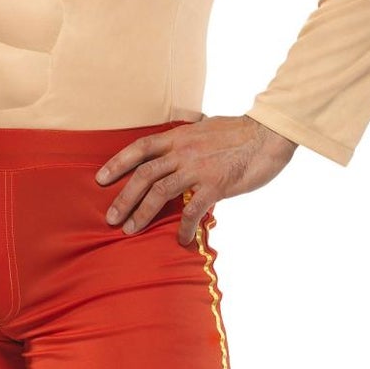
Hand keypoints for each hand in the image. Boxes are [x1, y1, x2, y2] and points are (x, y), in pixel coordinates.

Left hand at [95, 114, 297, 245]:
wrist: (269, 134)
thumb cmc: (240, 133)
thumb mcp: (206, 128)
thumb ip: (188, 140)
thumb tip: (177, 147)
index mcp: (179, 136)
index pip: (140, 148)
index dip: (117, 163)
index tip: (100, 179)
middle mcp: (183, 151)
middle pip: (143, 174)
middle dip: (123, 197)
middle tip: (110, 218)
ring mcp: (198, 168)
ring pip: (159, 192)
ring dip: (141, 213)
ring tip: (130, 230)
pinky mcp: (216, 185)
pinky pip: (192, 210)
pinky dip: (183, 226)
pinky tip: (180, 240)